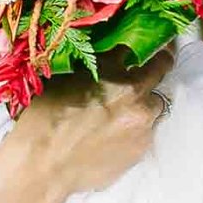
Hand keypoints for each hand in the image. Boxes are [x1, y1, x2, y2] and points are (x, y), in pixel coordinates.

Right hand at [7, 49, 176, 196]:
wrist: (42, 164)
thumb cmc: (42, 118)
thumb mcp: (64, 78)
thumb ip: (95, 66)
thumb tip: (110, 57)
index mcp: (112, 68)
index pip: (141, 43)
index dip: (151, 40)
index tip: (157, 38)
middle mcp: (134, 92)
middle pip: (160, 69)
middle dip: (156, 65)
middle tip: (149, 65)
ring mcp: (142, 123)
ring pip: (155, 104)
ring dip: (144, 102)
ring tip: (124, 110)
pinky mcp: (141, 149)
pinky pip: (146, 131)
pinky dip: (136, 128)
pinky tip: (116, 134)